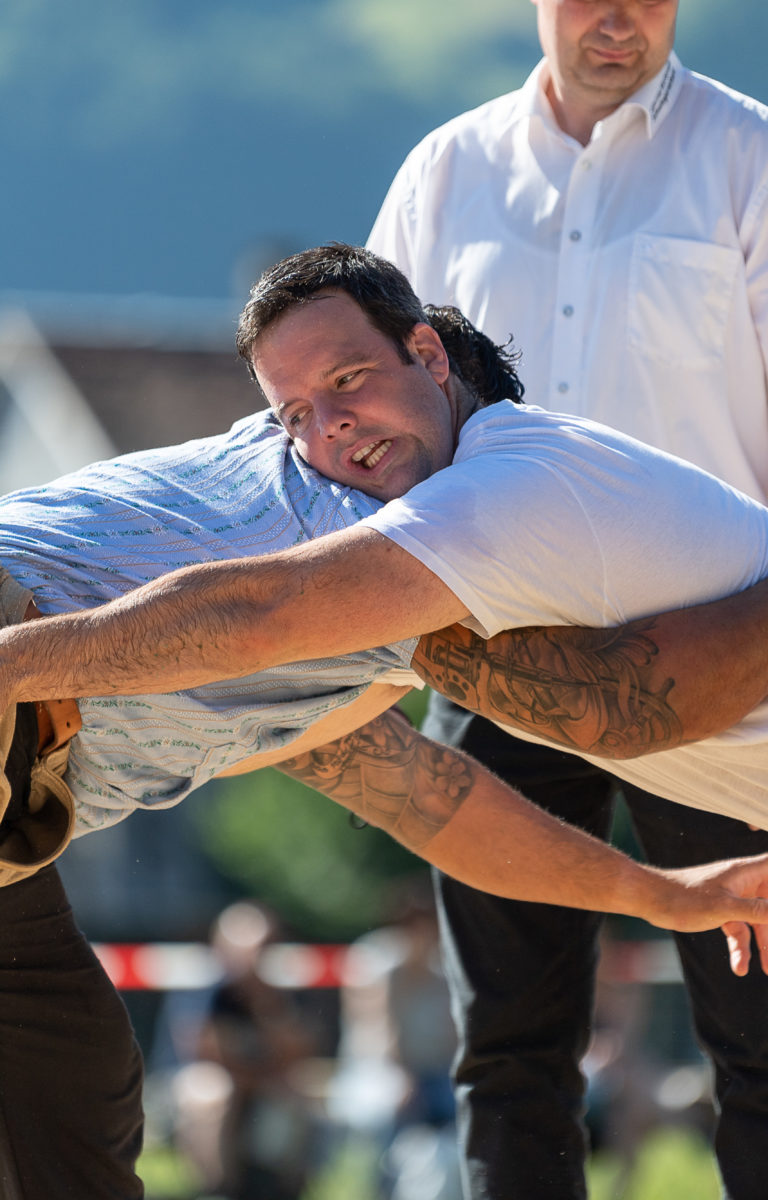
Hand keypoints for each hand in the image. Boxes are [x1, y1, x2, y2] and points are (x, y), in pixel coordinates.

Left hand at [655, 854, 767, 975]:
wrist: (651, 900)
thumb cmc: (684, 897)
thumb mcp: (725, 908)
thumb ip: (759, 911)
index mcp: (747, 872)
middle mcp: (744, 883)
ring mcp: (733, 898)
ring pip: (759, 922)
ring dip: (765, 946)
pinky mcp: (722, 911)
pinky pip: (741, 931)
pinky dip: (741, 948)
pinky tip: (739, 967)